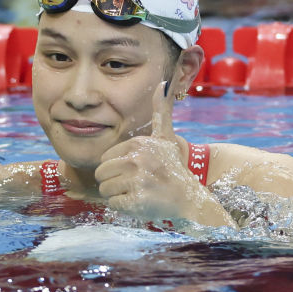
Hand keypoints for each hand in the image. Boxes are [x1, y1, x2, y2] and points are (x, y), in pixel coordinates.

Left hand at [95, 81, 217, 220]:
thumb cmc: (173, 168)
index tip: (136, 170)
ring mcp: (137, 181)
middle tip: (136, 184)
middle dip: (114, 182)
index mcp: (137, 144)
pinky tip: (141, 203)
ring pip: (105, 190)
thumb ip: (161, 111)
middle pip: (101, 174)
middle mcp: (137, 160)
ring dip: (118, 195)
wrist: (191, 199)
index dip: (116, 168)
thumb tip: (164, 83)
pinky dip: (124, 208)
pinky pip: (114, 205)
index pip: (105, 158)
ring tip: (139, 192)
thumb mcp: (166, 137)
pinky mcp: (137, 202)